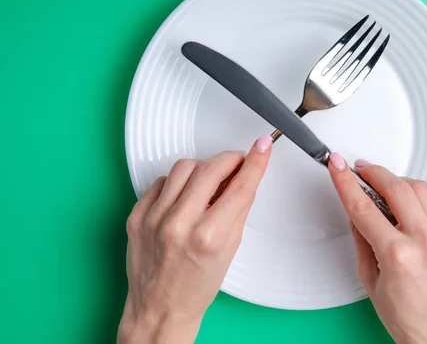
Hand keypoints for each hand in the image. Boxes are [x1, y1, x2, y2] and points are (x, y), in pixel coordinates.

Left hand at [117, 135, 272, 343]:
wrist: (160, 308)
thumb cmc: (196, 286)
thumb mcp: (230, 249)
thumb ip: (238, 209)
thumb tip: (247, 177)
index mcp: (208, 237)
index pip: (239, 186)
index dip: (255, 161)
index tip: (262, 146)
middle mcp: (178, 225)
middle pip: (210, 168)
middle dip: (229, 159)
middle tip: (237, 163)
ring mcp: (153, 219)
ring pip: (183, 167)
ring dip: (202, 169)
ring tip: (208, 184)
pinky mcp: (136, 216)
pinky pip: (160, 182)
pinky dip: (176, 184)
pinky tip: (183, 197)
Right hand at [328, 154, 426, 343]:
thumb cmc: (408, 319)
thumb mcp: (370, 280)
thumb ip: (362, 240)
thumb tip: (358, 211)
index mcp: (398, 255)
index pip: (364, 207)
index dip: (346, 182)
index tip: (338, 165)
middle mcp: (425, 242)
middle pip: (396, 187)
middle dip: (374, 171)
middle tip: (360, 169)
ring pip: (420, 189)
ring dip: (397, 180)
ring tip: (382, 184)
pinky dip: (415, 200)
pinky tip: (405, 207)